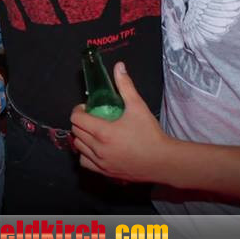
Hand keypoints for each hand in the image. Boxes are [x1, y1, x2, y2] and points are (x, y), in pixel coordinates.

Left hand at [70, 62, 170, 182]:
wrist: (164, 161)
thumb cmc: (150, 134)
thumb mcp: (138, 106)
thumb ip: (125, 86)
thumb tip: (119, 66)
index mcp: (103, 132)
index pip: (76, 119)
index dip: (79, 110)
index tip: (87, 108)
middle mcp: (98, 148)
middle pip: (76, 132)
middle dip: (80, 122)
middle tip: (91, 117)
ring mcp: (101, 162)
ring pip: (78, 147)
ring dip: (81, 137)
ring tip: (92, 132)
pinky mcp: (105, 172)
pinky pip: (85, 162)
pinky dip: (86, 154)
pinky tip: (95, 148)